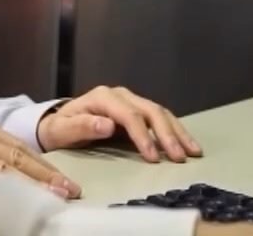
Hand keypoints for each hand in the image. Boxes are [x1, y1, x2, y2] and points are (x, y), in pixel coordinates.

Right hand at [0, 114, 79, 198]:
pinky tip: (17, 206)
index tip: (64, 183)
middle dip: (45, 178)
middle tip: (69, 194)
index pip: (16, 146)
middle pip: (15, 158)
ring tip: (52, 202)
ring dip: (30, 189)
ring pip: (1, 173)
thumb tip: (20, 174)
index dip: (43, 166)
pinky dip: (0, 197)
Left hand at [37, 85, 201, 161]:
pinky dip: (175, 130)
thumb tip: (107, 125)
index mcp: (103, 97)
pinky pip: (160, 118)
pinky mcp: (137, 111)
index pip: (129, 115)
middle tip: (180, 157)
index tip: (153, 157)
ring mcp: (131, 101)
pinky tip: (187, 144)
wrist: (59, 124)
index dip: (143, 136)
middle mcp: (121, 95)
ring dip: (178, 132)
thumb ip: (82, 126)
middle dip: (167, 134)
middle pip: (150, 110)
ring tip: (193, 151)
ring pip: (160, 113)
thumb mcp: (62, 130)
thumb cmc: (59, 129)